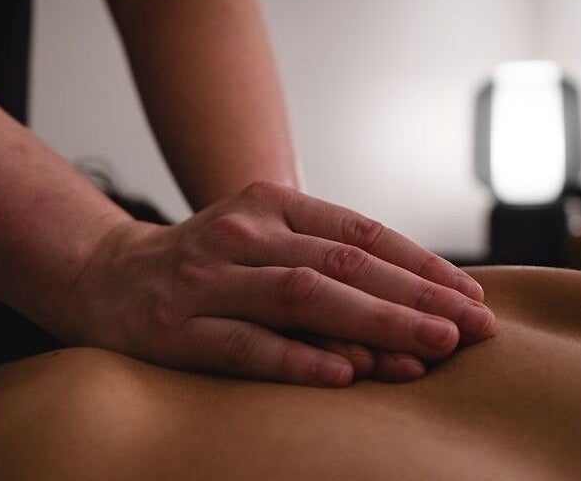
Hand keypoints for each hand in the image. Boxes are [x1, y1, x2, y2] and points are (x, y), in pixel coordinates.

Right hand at [58, 182, 493, 386]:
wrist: (106, 275)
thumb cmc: (207, 262)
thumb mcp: (264, 237)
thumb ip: (324, 255)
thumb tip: (418, 296)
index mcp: (270, 203)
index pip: (362, 233)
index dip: (422, 264)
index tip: (472, 296)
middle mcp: (242, 233)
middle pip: (344, 264)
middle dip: (417, 297)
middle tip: (474, 328)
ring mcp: (207, 280)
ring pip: (304, 299)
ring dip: (374, 324)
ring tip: (431, 349)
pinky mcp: (179, 328)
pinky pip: (248, 346)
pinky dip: (301, 360)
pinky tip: (348, 376)